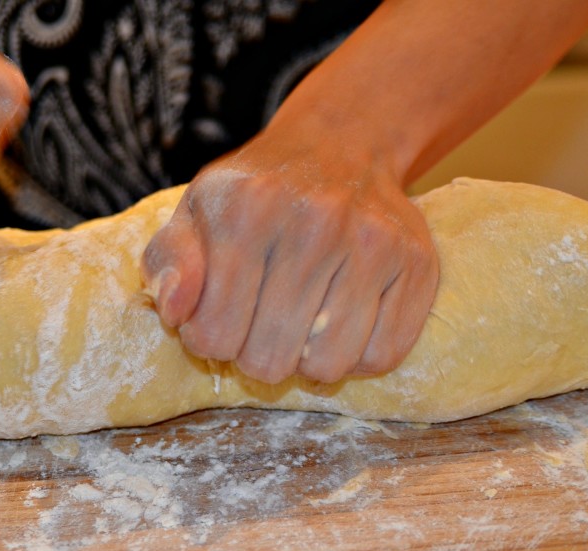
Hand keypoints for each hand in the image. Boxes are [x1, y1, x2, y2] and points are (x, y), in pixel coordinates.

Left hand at [141, 132, 438, 383]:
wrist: (339, 147)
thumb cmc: (254, 197)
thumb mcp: (194, 215)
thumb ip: (170, 265)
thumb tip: (176, 312)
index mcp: (245, 212)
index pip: (215, 336)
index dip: (208, 340)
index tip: (218, 316)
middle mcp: (314, 224)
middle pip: (270, 361)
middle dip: (255, 354)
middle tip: (260, 321)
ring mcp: (372, 243)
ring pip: (328, 367)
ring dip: (306, 359)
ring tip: (301, 321)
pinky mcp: (417, 264)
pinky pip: (382, 357)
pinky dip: (357, 354)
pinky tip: (341, 319)